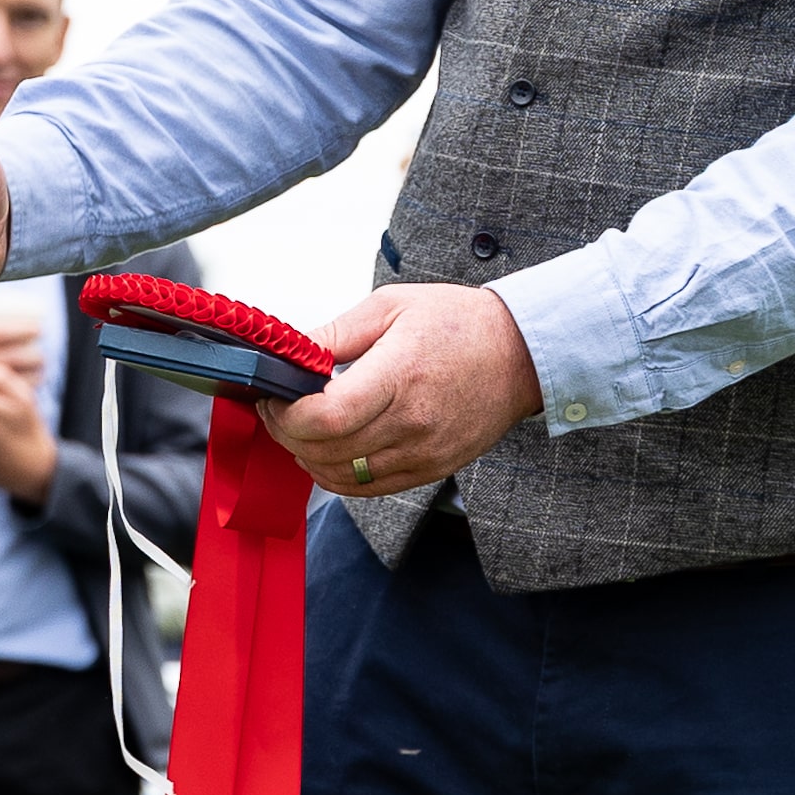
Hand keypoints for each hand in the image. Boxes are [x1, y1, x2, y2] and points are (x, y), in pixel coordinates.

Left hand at [261, 285, 542, 494]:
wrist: (521, 354)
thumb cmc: (459, 323)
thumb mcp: (390, 307)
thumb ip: (335, 335)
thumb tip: (288, 354)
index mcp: (400, 375)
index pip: (328, 417)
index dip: (287, 415)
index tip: (273, 397)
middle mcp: (413, 422)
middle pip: (328, 450)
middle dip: (287, 433)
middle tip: (276, 409)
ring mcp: (424, 452)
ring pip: (343, 477)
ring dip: (308, 457)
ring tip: (298, 428)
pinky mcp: (432, 468)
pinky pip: (369, 488)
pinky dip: (337, 475)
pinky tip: (328, 450)